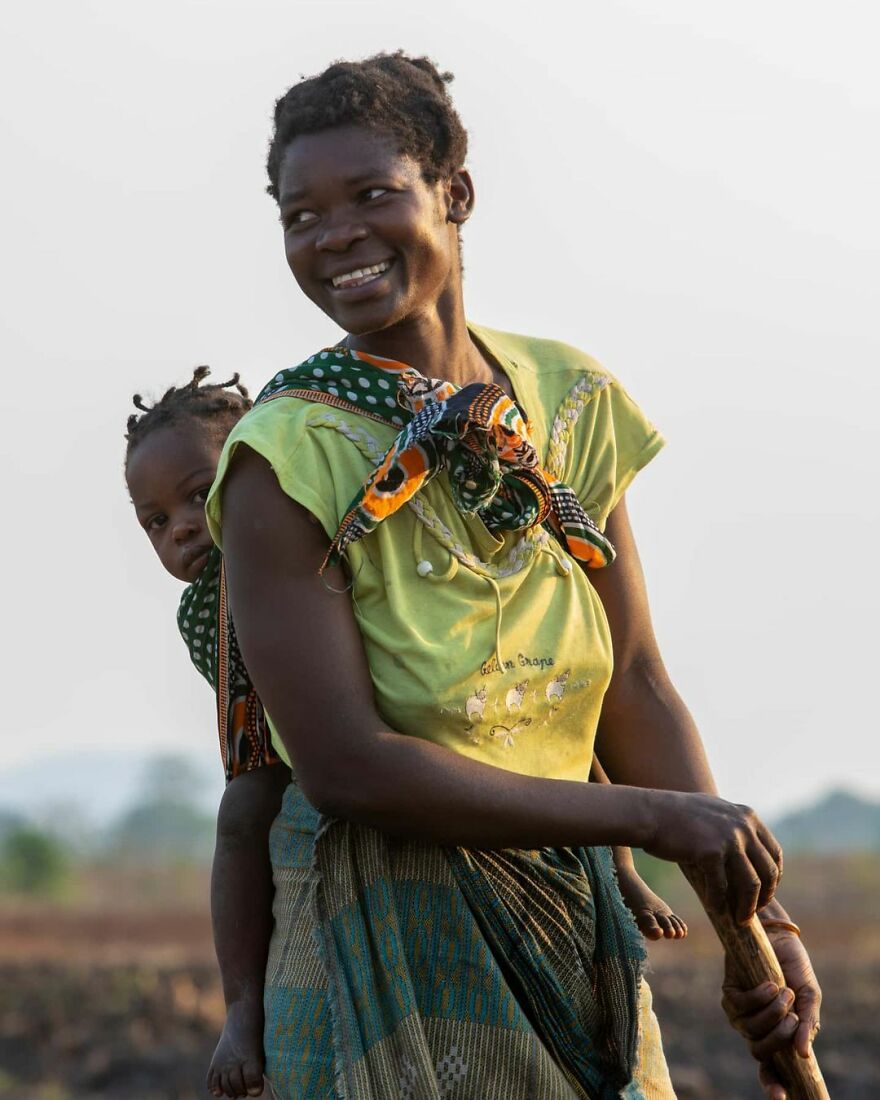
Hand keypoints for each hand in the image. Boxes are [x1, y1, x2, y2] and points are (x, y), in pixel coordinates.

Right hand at [642, 791, 782, 922]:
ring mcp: (728, 838)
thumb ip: (734, 826)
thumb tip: (749, 852)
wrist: (648, 813)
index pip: (774, 853)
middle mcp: (743, 826)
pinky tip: (715, 910)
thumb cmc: (676, 816)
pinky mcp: (710, 852)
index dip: (772, 878)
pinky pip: (721, 887)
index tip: (763, 893)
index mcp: (747, 816)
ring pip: (751, 884)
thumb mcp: (714, 811)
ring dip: (747, 906)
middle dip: (763, 896)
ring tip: (740, 919)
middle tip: (752, 911)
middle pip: (767, 871)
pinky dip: (719, 902)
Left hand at [721, 928, 821, 1099]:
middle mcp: (753, 1029)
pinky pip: (739, 1006)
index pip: (769, 1068)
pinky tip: (770, 984)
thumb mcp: (808, 998)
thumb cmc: (794, 970)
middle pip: (760, 1052)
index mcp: (774, 1035)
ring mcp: (738, 1014)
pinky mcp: (728, 993)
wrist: (778, 938)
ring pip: (750, 1029)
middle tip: (792, 1015)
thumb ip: (807, 1025)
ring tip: (785, 992)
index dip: (772, 1085)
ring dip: (772, 1012)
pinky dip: (759, 997)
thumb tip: (803, 1054)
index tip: (781, 1097)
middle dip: (779, 1037)